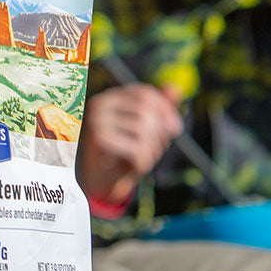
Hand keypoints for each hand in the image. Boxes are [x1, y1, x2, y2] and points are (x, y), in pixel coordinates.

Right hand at [76, 83, 182, 205]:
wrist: (94, 182)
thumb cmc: (120, 154)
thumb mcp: (140, 131)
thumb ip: (157, 110)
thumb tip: (175, 88)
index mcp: (110, 98)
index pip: (144, 93)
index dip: (165, 109)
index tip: (176, 129)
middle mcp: (100, 104)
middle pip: (145, 111)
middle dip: (160, 133)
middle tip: (159, 150)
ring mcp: (97, 121)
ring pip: (143, 130)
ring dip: (153, 150)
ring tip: (144, 159)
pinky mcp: (98, 141)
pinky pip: (136, 149)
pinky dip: (144, 162)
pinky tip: (133, 168)